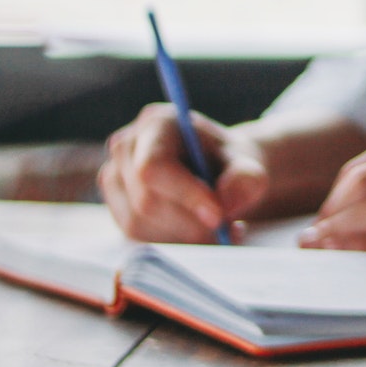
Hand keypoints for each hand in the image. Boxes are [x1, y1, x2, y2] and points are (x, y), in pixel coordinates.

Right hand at [99, 103, 268, 242]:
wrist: (221, 173)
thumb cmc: (232, 165)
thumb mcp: (250, 166)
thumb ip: (245, 180)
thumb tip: (223, 204)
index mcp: (157, 123)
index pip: (154, 167)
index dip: (184, 195)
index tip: (218, 216)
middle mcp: (127, 147)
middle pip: (146, 201)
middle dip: (190, 224)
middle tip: (228, 229)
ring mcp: (115, 177)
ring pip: (139, 224)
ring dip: (184, 236)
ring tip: (220, 227)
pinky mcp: (117, 207)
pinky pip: (138, 238)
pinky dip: (173, 243)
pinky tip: (200, 232)